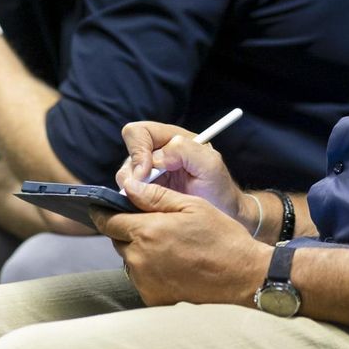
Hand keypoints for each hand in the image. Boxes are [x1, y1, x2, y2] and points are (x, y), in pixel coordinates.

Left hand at [93, 178, 271, 306]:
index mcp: (147, 231)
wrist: (243, 278)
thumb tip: (128, 186)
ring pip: (129, 260)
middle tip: (153, 226)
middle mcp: (140, 259)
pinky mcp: (153, 298)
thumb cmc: (222, 238)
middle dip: (128, 230)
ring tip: (169, 247)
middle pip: (117, 240)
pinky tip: (174, 266)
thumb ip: (155, 196)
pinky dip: (150, 271)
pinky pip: (141, 279)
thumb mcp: (192, 206)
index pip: (107, 220)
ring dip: (139, 251)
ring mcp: (145, 282)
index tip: (103, 207)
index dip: (105, 212)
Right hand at [115, 121, 255, 228]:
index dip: (137, 150)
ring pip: (125, 178)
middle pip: (127, 156)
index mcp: (170, 138)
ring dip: (133, 191)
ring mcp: (149, 175)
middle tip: (148, 193)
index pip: (138, 132)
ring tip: (155, 203)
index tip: (147, 172)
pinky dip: (133, 204)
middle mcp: (156, 154)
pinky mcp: (145, 195)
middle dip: (133, 175)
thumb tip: (156, 158)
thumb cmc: (219, 188)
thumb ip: (185, 150)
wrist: (223, 216)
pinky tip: (150, 211)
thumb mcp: (210, 164)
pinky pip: (128, 197)